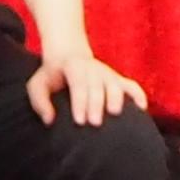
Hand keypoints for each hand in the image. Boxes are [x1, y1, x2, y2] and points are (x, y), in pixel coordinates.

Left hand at [26, 50, 144, 127]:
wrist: (69, 56)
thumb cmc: (52, 76)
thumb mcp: (38, 84)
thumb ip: (39, 101)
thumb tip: (49, 120)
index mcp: (73, 66)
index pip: (79, 83)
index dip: (80, 101)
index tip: (79, 120)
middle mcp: (93, 68)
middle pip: (98, 86)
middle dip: (97, 104)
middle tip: (95, 123)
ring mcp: (108, 74)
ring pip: (116, 84)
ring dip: (116, 99)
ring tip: (115, 113)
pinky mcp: (118, 80)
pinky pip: (132, 86)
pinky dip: (138, 96)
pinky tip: (141, 109)